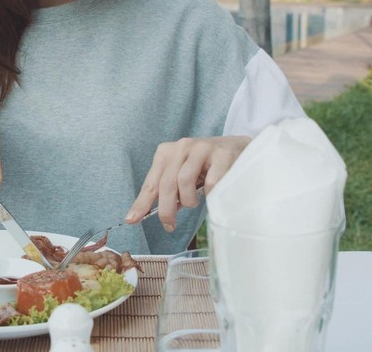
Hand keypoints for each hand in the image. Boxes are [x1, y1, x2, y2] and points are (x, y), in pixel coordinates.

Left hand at [126, 136, 250, 231]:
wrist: (239, 149)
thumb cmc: (207, 167)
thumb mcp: (183, 175)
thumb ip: (171, 191)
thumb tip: (162, 213)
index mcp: (167, 152)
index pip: (151, 182)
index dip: (141, 203)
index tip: (131, 219)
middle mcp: (182, 147)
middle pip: (166, 183)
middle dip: (166, 209)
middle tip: (170, 225)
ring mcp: (202, 148)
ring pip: (184, 181)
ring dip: (189, 200)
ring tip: (194, 202)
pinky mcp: (221, 154)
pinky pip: (210, 182)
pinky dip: (209, 194)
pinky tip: (212, 194)